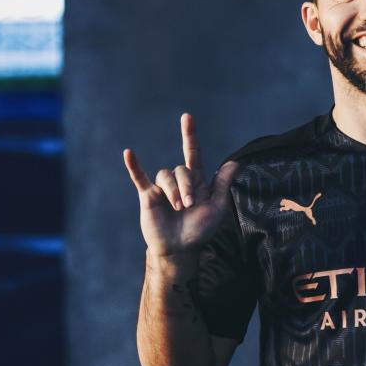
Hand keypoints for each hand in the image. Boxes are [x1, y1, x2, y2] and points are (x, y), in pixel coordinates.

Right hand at [123, 113, 238, 256]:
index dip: (190, 135)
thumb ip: (223, 184)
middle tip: (188, 206)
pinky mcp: (148, 196)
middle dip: (186, 187)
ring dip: (173, 191)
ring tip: (178, 208)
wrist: (180, 248)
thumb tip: (236, 162)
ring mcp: (162, 188)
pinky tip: (129, 153)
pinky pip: (139, 177)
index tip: (187, 117)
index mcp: (196, 181)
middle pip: (181, 169)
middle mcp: (179, 181)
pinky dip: (134, 166)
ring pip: (166, 176)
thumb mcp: (217, 207)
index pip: (193, 153)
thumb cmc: (200, 229)